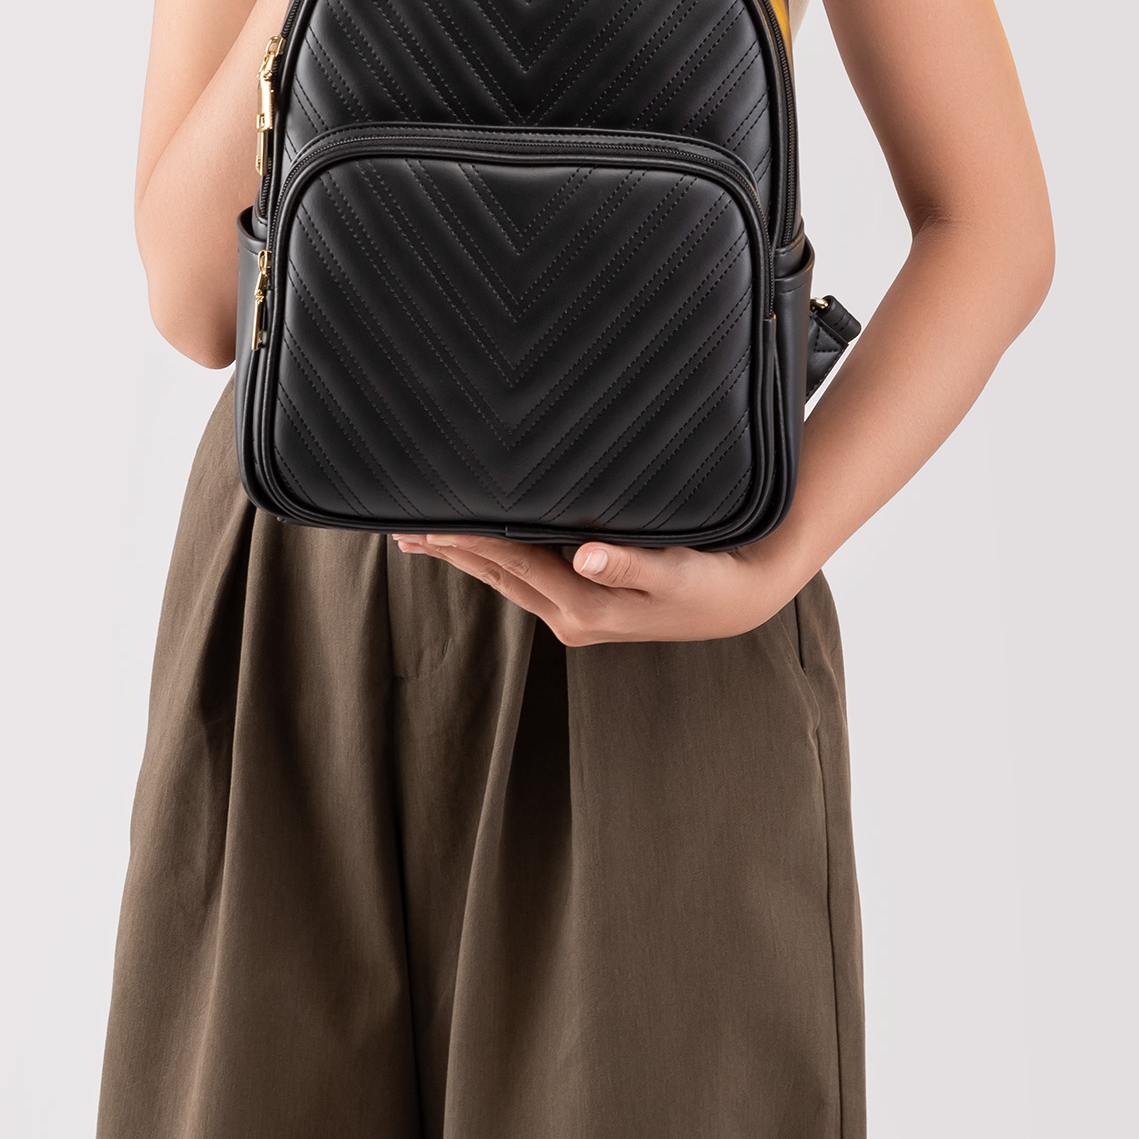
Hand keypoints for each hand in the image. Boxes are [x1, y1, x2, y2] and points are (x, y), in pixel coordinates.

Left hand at [390, 526, 804, 644]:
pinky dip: (495, 558)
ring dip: (466, 556)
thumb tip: (584, 556)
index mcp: (583, 608)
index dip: (467, 539)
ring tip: (425, 535)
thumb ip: (629, 564)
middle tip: (401, 526)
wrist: (737, 601)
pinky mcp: (584, 604)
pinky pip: (526, 578)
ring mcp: (574, 614)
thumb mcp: (674, 571)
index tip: (426, 521)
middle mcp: (569, 617)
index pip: (511, 562)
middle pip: (497, 573)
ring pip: (506, 578)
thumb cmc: (708, 581)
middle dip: (451, 549)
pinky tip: (481, 545)